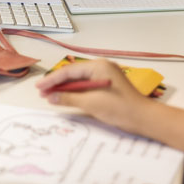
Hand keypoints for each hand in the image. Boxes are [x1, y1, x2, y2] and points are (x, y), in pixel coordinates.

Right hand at [36, 58, 151, 131]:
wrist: (143, 118)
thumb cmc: (120, 108)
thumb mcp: (91, 103)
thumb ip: (69, 98)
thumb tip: (52, 97)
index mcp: (99, 66)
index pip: (70, 71)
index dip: (52, 79)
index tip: (39, 87)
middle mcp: (102, 67)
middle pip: (74, 74)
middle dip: (57, 83)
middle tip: (42, 92)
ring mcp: (105, 76)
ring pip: (79, 80)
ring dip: (65, 88)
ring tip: (50, 96)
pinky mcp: (108, 86)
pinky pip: (87, 86)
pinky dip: (75, 92)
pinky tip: (66, 98)